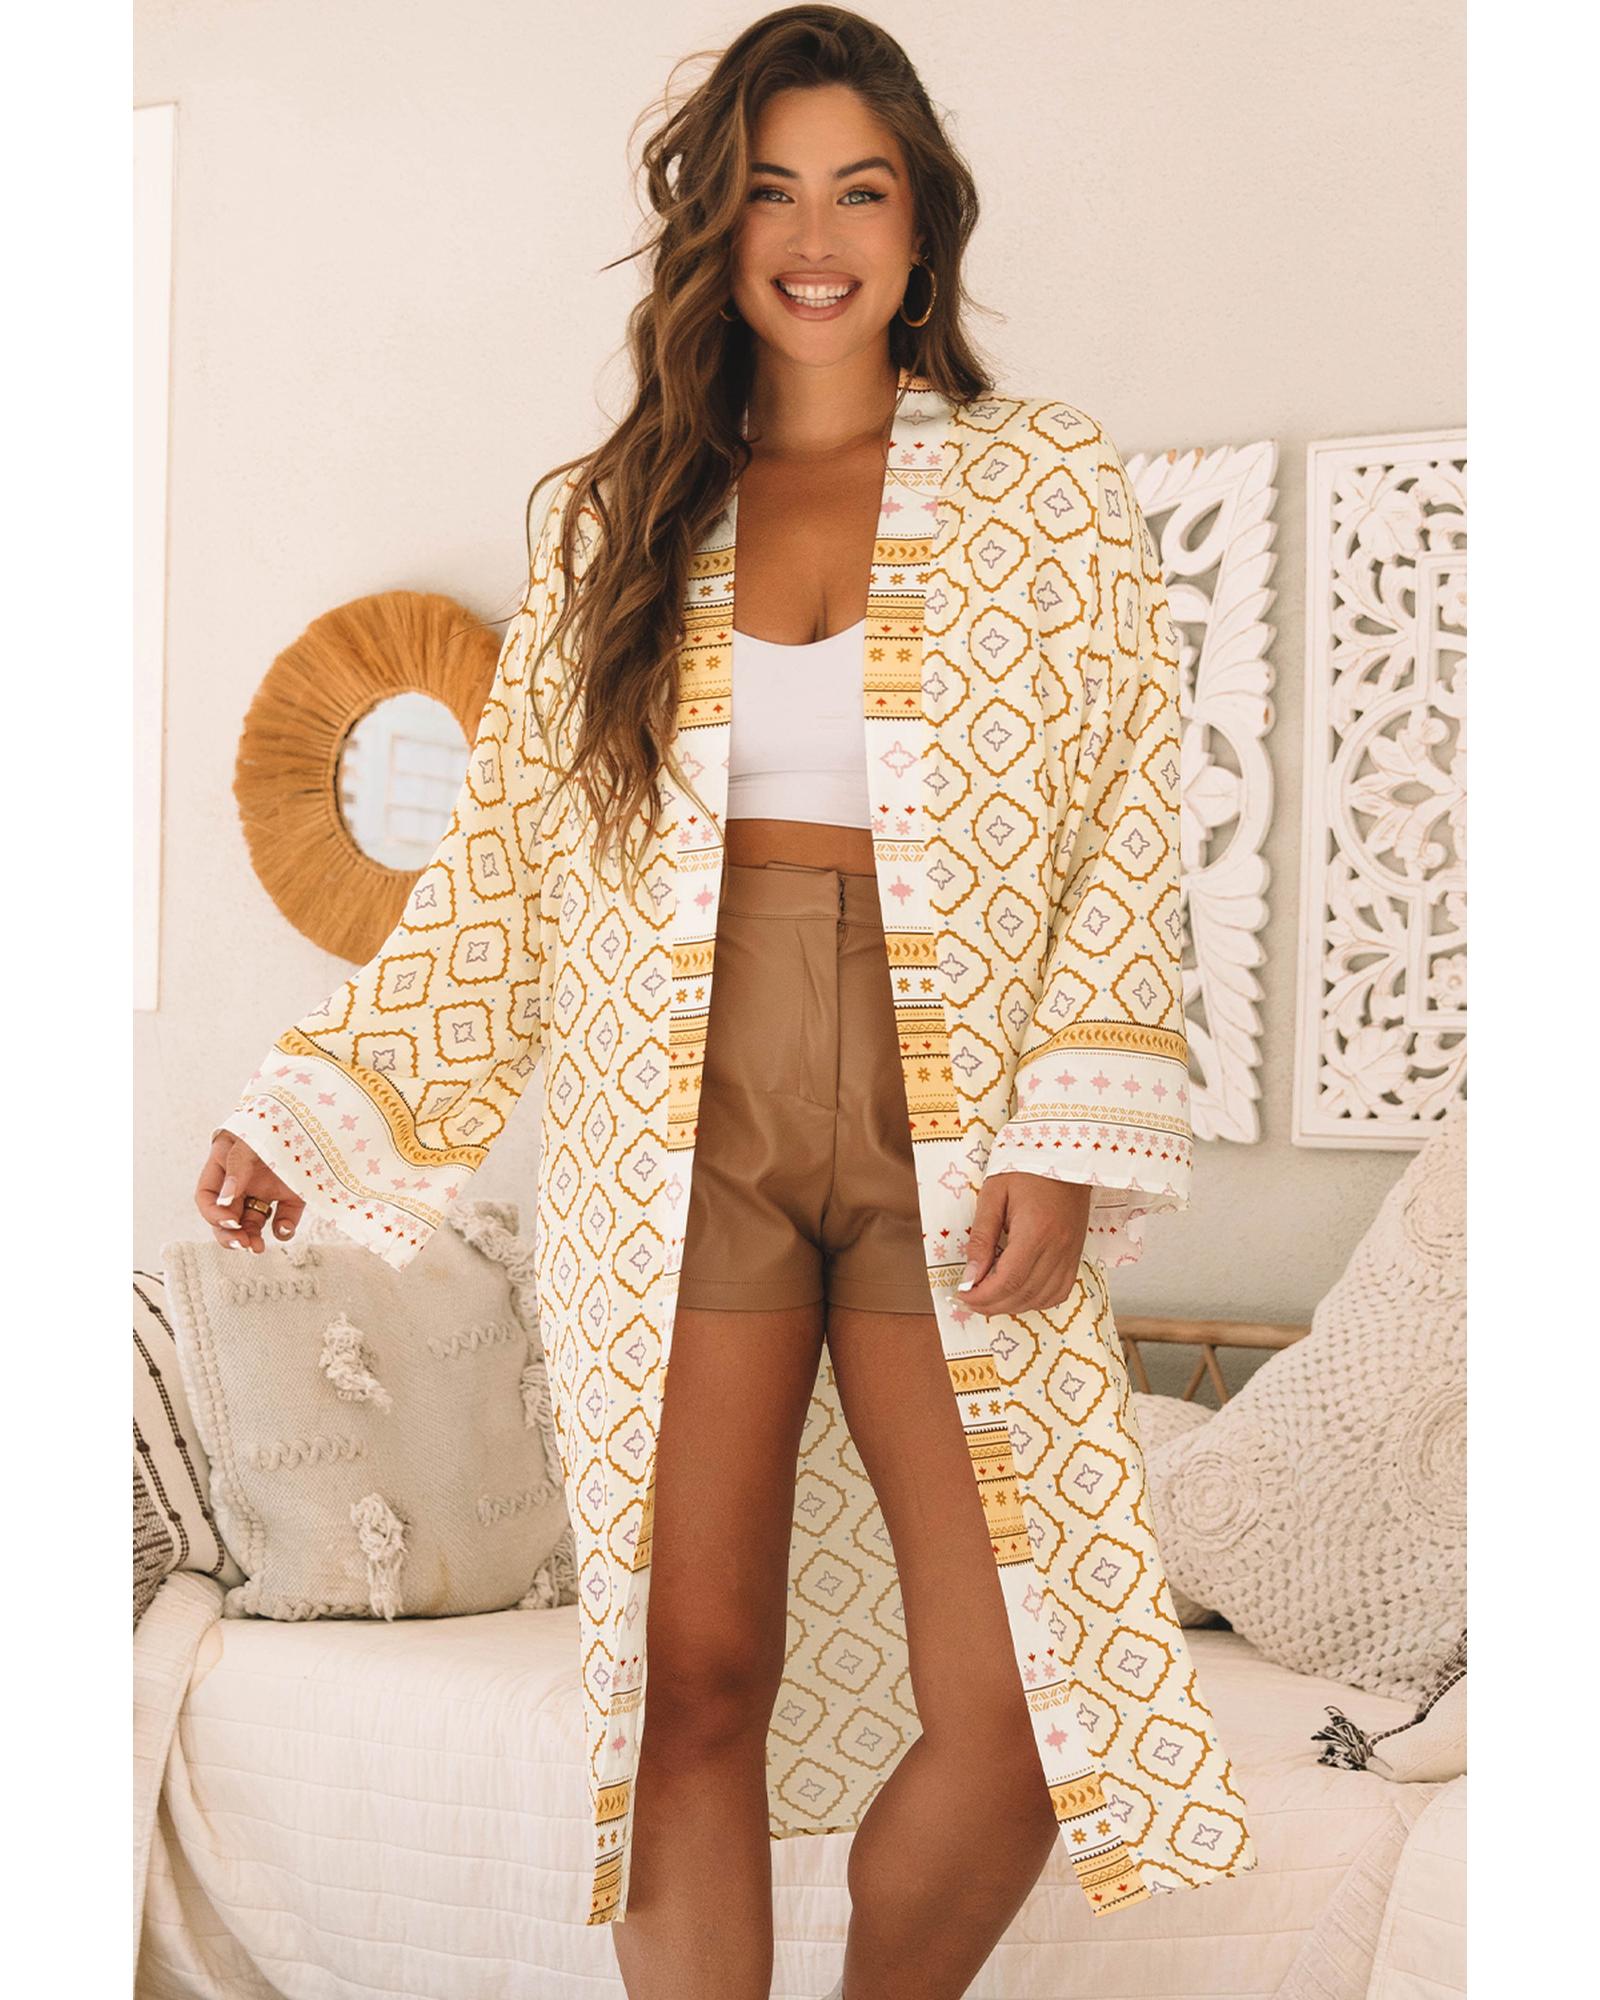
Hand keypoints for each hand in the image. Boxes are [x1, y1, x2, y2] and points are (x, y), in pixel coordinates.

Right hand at [193, 1127, 304, 1254]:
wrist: (316, 1112)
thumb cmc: (274, 1119)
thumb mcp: (249, 1138)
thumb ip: (236, 1166)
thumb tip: (225, 1202)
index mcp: (224, 1166)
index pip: (207, 1197)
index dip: (213, 1214)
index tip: (230, 1222)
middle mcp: (243, 1182)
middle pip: (227, 1216)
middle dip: (229, 1234)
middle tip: (242, 1245)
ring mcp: (268, 1189)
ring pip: (252, 1223)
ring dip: (251, 1237)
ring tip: (258, 1247)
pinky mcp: (293, 1196)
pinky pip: (284, 1220)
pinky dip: (283, 1229)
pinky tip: (284, 1229)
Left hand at [956, 1172, 1091, 1314]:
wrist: (1065, 1157)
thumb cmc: (1026, 1169)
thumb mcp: (994, 1195)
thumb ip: (981, 1238)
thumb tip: (970, 1276)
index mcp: (1036, 1231)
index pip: (1008, 1280)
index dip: (983, 1295)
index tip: (963, 1294)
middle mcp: (1058, 1248)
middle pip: (1023, 1294)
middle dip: (992, 1305)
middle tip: (969, 1300)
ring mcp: (1070, 1254)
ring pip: (1042, 1298)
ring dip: (1013, 1306)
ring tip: (989, 1299)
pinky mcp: (1076, 1254)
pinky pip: (1060, 1292)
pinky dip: (1037, 1300)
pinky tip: (1019, 1293)